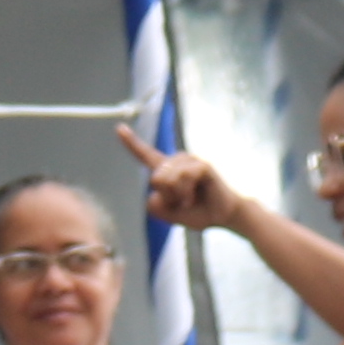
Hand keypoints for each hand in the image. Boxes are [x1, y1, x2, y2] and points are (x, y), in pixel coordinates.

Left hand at [115, 120, 238, 230]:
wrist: (223, 216)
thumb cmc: (198, 212)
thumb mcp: (169, 214)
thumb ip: (155, 206)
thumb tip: (155, 190)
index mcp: (166, 170)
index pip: (145, 155)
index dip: (131, 142)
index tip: (119, 128)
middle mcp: (176, 161)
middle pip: (156, 178)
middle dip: (168, 197)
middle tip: (184, 202)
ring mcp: (190, 160)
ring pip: (167, 179)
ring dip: (179, 196)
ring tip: (192, 198)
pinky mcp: (201, 164)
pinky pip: (184, 177)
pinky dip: (187, 193)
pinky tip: (197, 195)